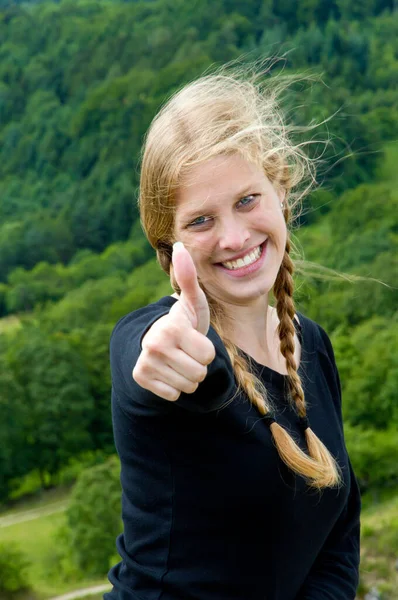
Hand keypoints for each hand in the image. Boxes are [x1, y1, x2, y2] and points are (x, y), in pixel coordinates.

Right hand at [132, 242, 214, 400]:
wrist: (160, 341)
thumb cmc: (184, 321)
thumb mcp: (192, 301)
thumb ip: (189, 277)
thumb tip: (180, 246)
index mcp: (171, 327)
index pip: (208, 355)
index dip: (206, 350)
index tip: (194, 339)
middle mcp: (154, 345)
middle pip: (199, 373)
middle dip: (198, 365)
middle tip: (187, 352)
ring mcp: (145, 363)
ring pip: (187, 386)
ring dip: (187, 377)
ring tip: (179, 360)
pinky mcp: (140, 377)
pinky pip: (173, 395)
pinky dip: (174, 387)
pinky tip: (168, 371)